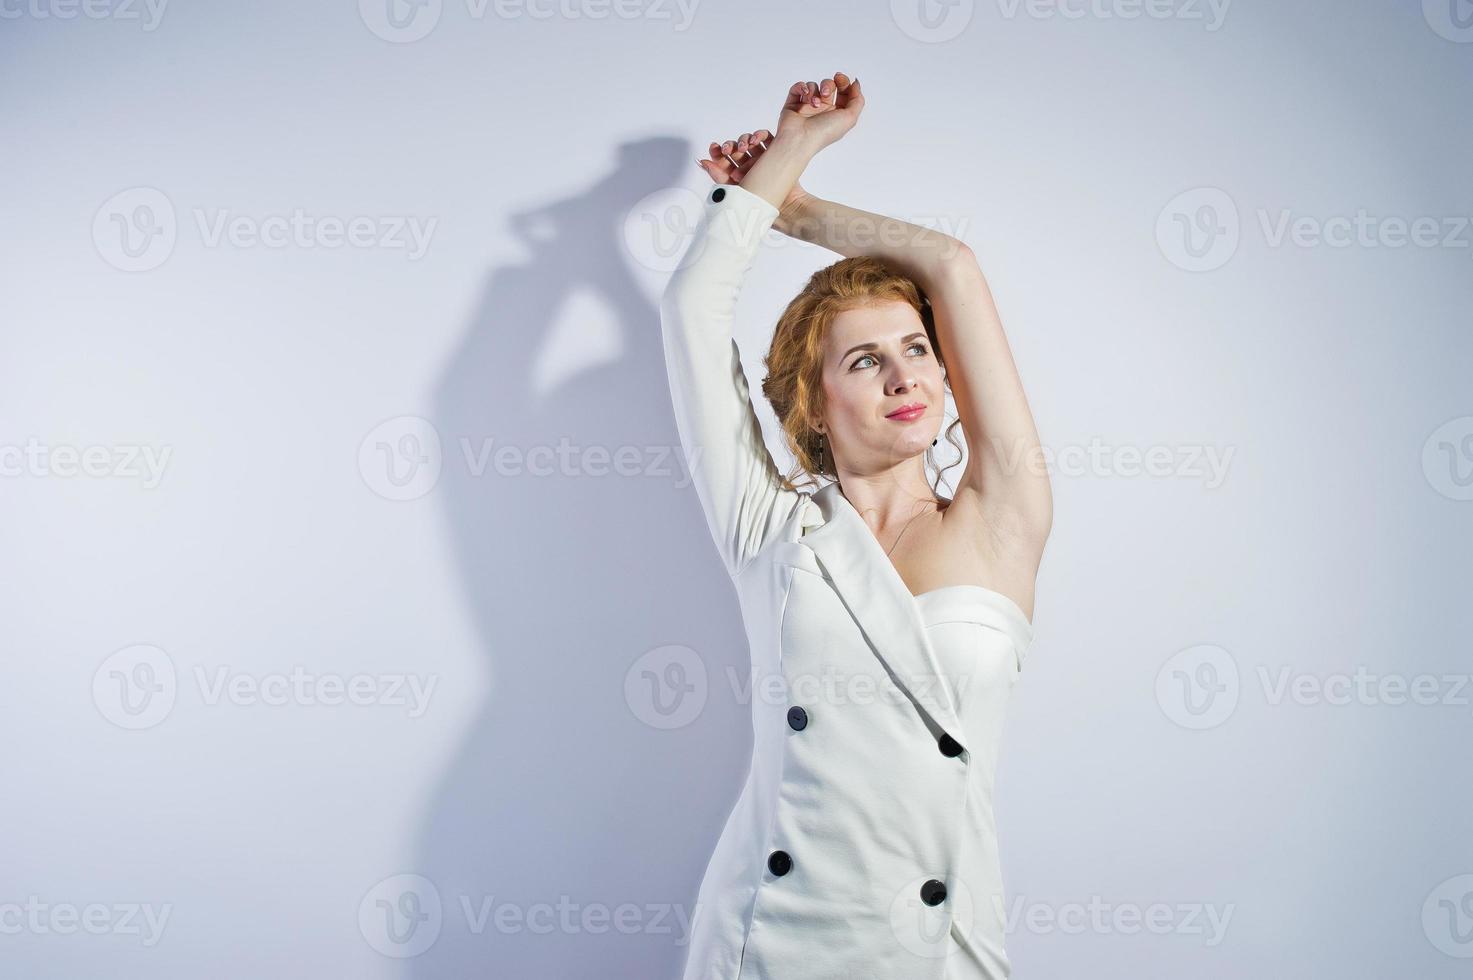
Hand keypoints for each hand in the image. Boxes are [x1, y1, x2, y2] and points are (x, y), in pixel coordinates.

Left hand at [696, 129, 810, 229]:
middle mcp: (748, 167)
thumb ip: (718, 176)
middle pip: (736, 149)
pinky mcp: (776, 153)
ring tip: (744, 147)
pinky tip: (755, 140)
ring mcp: (762, 159)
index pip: (724, 160)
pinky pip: (767, 139)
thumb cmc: (762, 207)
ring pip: (749, 142)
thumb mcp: (735, 191)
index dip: (717, 152)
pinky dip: (760, 135)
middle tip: (727, 149)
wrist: (788, 209)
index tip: (714, 149)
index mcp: (736, 177)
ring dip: (743, 140)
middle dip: (730, 146)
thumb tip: (702, 162)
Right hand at [776, 72, 863, 150]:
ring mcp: (807, 107)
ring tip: (813, 104)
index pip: (843, 92)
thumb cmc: (824, 132)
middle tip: (825, 93)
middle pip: (829, 86)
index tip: (839, 78)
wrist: (800, 139)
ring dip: (814, 91)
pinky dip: (801, 87)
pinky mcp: (793, 104)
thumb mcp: (850, 118)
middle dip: (828, 85)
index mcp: (837, 114)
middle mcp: (823, 110)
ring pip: (813, 86)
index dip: (844, 82)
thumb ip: (858, 100)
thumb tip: (855, 83)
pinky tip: (804, 95)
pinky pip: (798, 87)